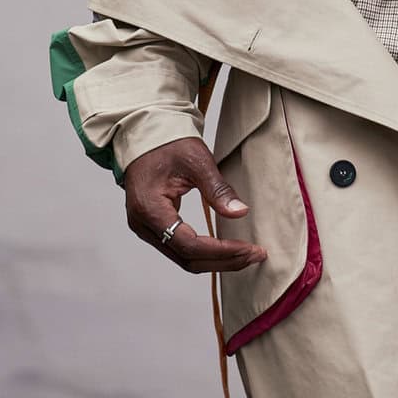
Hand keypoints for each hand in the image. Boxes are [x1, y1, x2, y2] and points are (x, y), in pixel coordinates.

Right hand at [123, 137, 267, 273]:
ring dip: (216, 260)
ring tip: (245, 255)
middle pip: (187, 259)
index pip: (188, 245)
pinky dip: (205, 252)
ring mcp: (146, 228)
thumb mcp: (196, 161)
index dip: (221, 251)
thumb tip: (240, 212)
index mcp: (150, 209)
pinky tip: (225, 249)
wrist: (145, 136)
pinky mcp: (153, 227)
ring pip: (184, 258)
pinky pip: (180, 249)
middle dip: (223, 261)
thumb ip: (217, 189)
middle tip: (254, 255)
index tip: (248, 248)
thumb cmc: (167, 144)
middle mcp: (143, 225)